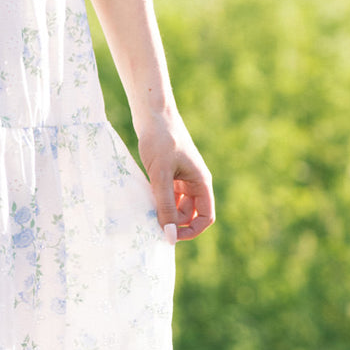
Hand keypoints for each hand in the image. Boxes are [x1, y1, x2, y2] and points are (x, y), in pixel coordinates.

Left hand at [136, 112, 214, 242]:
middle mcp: (195, 182)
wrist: (151, 113)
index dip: (191, 231)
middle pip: (190, 214)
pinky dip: (158, 200)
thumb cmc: (159, 140)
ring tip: (145, 209)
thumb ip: (165, 206)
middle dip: (174, 222)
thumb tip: (168, 235)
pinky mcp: (169, 173)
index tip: (169, 236)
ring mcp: (182, 177)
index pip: (206, 217)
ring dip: (164, 212)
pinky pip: (167, 195)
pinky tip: (143, 199)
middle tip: (150, 223)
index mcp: (201, 182)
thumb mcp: (160, 175)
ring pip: (177, 206)